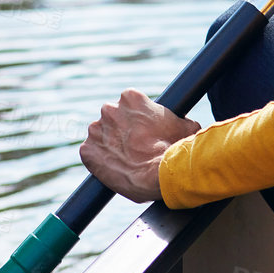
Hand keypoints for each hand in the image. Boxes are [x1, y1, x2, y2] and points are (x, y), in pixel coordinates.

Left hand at [79, 89, 201, 202]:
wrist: (161, 174)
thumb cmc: (176, 148)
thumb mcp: (185, 125)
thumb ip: (178, 119)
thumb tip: (185, 123)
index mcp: (131, 98)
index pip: (128, 104)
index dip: (136, 119)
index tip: (143, 131)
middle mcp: (109, 109)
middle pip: (112, 118)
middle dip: (121, 130)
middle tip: (135, 147)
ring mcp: (96, 131)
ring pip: (100, 136)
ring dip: (109, 145)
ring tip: (125, 160)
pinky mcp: (88, 152)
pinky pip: (90, 154)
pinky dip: (98, 161)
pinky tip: (113, 168)